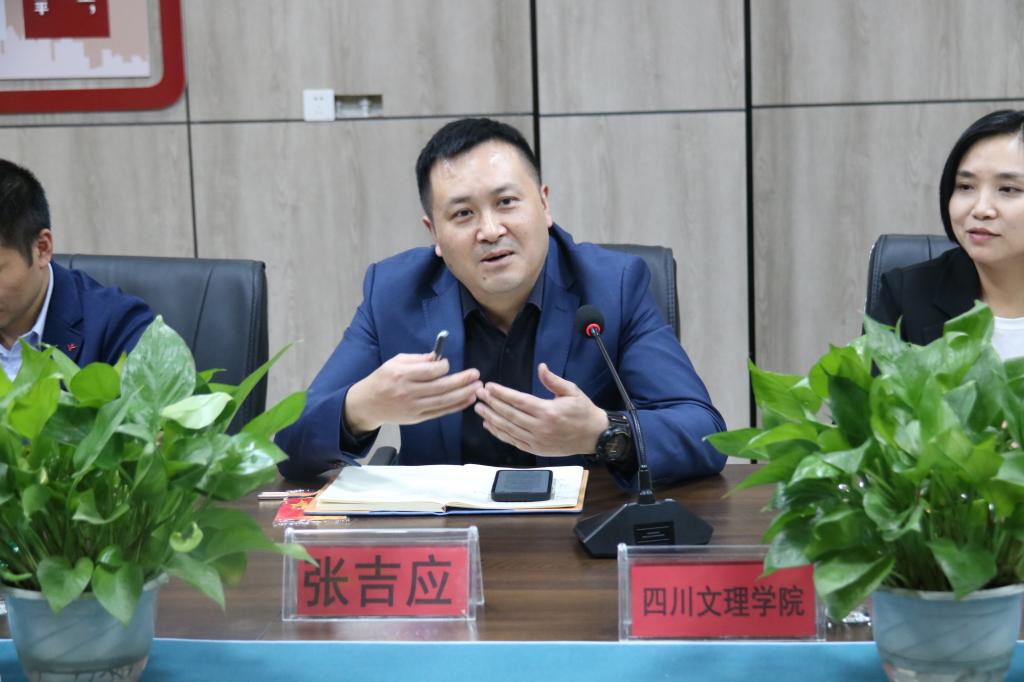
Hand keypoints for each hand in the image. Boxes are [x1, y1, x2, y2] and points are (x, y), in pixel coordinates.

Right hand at [345, 353, 480, 434]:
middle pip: (440, 387)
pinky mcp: (417, 418)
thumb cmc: (383, 379)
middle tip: (476, 374)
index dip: (443, 367)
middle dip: (461, 381)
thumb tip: (438, 357)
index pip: (429, 371)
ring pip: (443, 401)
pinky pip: (440, 412)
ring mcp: (413, 407)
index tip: (447, 364)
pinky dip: (456, 407)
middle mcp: (408, 392)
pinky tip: (468, 400)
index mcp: (401, 375)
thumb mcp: (395, 362)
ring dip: (463, 394)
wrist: (368, 404)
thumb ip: (417, 359)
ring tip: (477, 387)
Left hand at [474, 363, 607, 456]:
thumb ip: (553, 380)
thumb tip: (541, 367)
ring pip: (508, 429)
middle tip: (478, 394)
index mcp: (548, 411)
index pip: (518, 401)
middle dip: (492, 403)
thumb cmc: (583, 411)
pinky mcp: (536, 449)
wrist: (594, 436)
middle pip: (509, 414)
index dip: (501, 393)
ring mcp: (537, 440)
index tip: (489, 386)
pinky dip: (499, 433)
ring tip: (479, 408)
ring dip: (491, 418)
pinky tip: (489, 425)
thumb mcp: (572, 391)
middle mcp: (540, 427)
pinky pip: (513, 441)